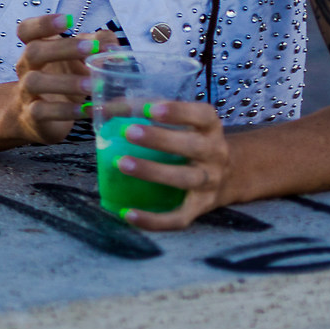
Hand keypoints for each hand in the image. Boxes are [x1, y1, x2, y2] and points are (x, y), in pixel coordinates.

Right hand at [9, 13, 119, 144]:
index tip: (68, 20)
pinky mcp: (32, 116)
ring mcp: (26, 91)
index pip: (27, 30)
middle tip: (92, 48)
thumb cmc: (63, 80)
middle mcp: (26, 67)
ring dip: (66, 82)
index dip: (43, 23)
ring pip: (35, 81)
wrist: (37, 117)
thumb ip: (97, 46)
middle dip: (63, 48)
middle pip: (33, 51)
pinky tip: (86, 110)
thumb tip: (114, 47)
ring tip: (92, 85)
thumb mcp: (80, 60)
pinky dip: (65, 111)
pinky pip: (42, 111)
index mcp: (36, 48)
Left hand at [105, 100, 231, 229]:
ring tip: (122, 163)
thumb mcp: (178, 122)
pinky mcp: (200, 208)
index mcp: (210, 128)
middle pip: (193, 146)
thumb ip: (141, 111)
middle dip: (160, 139)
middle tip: (128, 132)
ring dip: (153, 172)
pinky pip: (179, 218)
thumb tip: (100, 109)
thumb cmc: (188, 140)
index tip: (150, 108)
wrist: (229, 176)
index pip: (203, 115)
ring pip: (185, 179)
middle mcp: (215, 154)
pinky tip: (127, 213)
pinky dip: (154, 220)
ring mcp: (210, 183)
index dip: (178, 111)